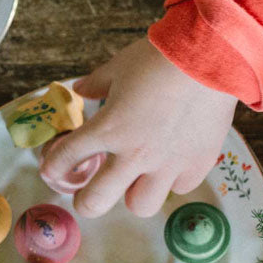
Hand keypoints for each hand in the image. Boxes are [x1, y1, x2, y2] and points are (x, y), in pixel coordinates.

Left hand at [39, 38, 238, 217]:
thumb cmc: (160, 58)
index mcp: (109, 128)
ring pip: (140, 206)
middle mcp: (135, 154)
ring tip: (136, 179)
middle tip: (88, 195)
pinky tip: (173, 161)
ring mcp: (168, 164)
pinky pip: (179, 187)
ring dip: (133, 194)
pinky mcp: (198, 164)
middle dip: (85, 202)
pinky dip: (172, 179)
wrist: (210, 57)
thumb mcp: (119, 66)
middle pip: (96, 202)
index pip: (66, 158)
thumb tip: (81, 90)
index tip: (52, 168)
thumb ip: (96, 84)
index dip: (53, 166)